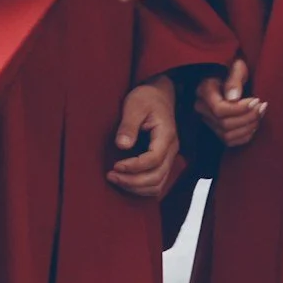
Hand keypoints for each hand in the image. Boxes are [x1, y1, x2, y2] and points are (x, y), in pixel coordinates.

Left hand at [107, 77, 182, 198]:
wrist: (159, 95)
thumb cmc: (146, 98)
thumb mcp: (135, 105)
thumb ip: (128, 125)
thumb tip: (122, 145)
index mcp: (166, 135)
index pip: (154, 159)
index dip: (134, 167)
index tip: (115, 166)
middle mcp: (171, 149)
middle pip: (157, 176)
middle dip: (132, 181)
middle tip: (110, 176)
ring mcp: (169, 157)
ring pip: (158, 184)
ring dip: (136, 187)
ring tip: (115, 179)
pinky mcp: (162, 161)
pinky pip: (156, 182)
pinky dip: (141, 187)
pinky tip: (125, 180)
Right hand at [193, 58, 265, 146]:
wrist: (229, 75)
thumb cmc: (233, 68)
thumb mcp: (236, 67)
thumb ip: (235, 79)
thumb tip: (233, 98)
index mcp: (204, 90)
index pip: (219, 109)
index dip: (240, 109)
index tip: (257, 100)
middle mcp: (202, 108)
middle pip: (224, 124)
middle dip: (248, 117)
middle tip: (263, 106)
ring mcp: (208, 120)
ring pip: (227, 135)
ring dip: (248, 127)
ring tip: (261, 114)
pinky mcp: (216, 129)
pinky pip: (229, 141)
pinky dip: (245, 136)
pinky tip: (254, 124)